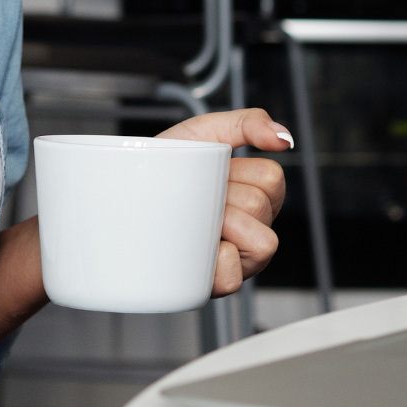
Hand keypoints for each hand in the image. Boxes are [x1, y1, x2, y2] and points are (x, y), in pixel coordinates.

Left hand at [158, 108, 291, 296]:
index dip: (238, 171)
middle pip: (261, 206)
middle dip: (223, 196)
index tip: (212, 172)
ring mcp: (239, 258)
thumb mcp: (202, 132)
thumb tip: (283, 137)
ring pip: (261, 243)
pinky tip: (196, 248)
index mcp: (256, 194)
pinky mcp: (216, 283)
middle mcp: (253, 227)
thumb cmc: (165, 165)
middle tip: (198, 197)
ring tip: (195, 221)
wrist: (124, 191)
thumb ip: (246, 123)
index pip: (271, 178)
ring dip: (221, 226)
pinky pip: (234, 278)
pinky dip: (215, 262)